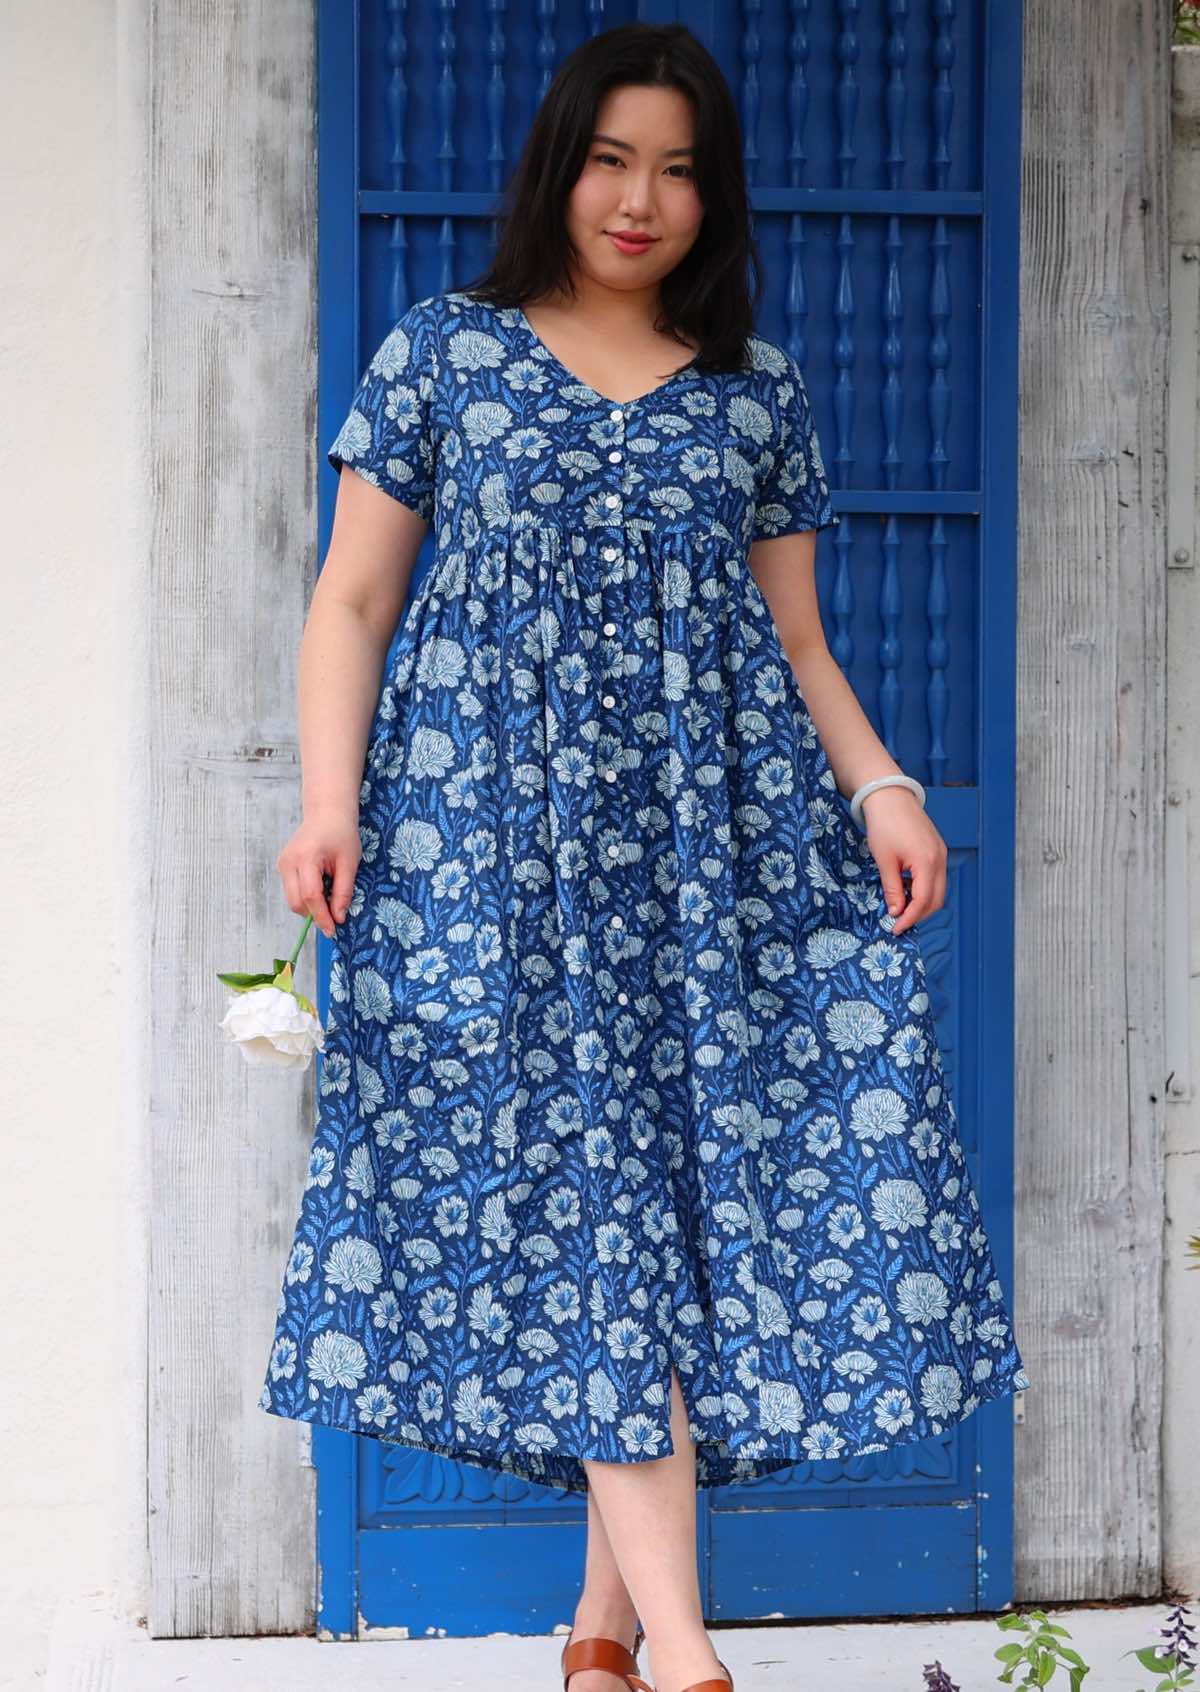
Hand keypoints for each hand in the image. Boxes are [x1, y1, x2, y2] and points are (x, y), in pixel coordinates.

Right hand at [276, 808, 361, 939]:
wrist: (327, 813)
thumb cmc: (341, 834)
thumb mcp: (349, 863)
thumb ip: (343, 891)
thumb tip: (339, 918)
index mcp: (306, 858)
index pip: (311, 896)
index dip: (322, 917)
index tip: (333, 931)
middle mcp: (288, 862)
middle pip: (297, 902)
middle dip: (315, 915)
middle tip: (335, 919)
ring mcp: (282, 864)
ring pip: (292, 900)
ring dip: (311, 907)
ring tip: (330, 896)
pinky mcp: (282, 867)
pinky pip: (292, 891)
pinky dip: (306, 897)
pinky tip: (321, 887)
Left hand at [859, 785, 947, 934]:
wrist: (890, 795)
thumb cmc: (885, 825)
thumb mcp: (884, 860)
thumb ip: (893, 888)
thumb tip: (896, 911)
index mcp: (927, 862)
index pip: (923, 901)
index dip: (909, 919)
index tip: (896, 928)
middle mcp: (940, 859)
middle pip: (936, 899)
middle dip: (919, 914)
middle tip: (898, 922)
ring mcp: (941, 854)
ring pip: (939, 890)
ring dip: (922, 902)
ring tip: (900, 907)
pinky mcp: (938, 849)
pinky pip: (936, 877)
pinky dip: (924, 888)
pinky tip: (906, 889)